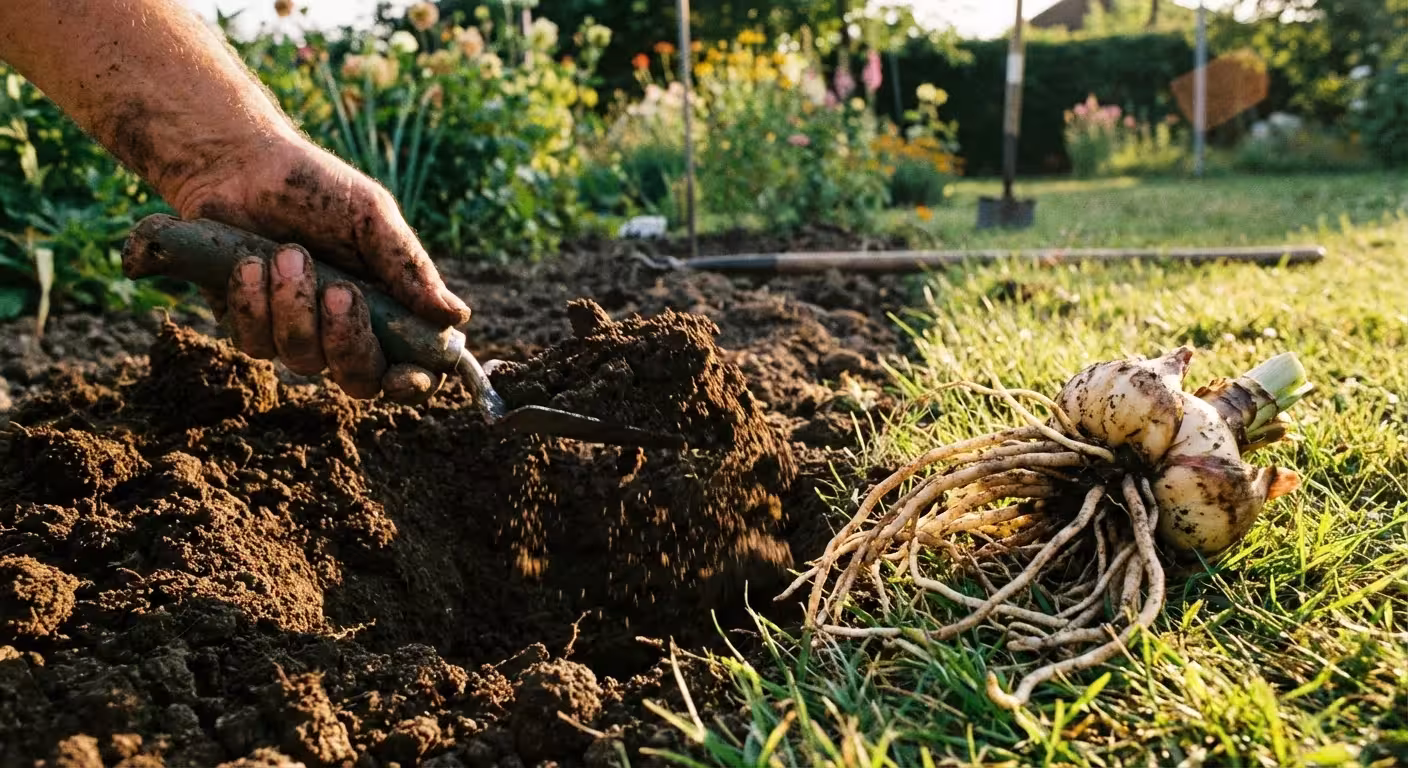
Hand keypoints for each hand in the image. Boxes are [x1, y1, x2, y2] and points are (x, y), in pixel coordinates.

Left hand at [170, 135, 471, 404]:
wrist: (237, 166)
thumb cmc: (314, 188)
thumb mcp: (371, 217)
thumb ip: (409, 268)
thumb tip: (456, 316)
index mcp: (388, 308)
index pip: (411, 369)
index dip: (411, 384)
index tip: (402, 376)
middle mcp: (344, 331)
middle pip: (359, 380)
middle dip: (347, 339)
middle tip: (339, 290)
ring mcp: (296, 334)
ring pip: (302, 360)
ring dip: (294, 305)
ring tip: (285, 253)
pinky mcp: (250, 328)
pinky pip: (255, 343)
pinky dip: (254, 301)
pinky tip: (250, 263)